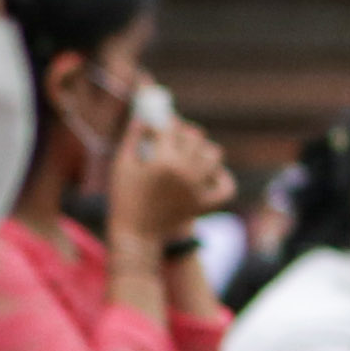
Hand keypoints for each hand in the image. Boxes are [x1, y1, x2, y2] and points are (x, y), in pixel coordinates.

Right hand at [110, 111, 233, 246]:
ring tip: (191, 153)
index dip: (165, 123)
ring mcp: (199, 189)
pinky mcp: (205, 204)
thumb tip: (144, 117)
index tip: (159, 125)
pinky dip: (222, 178)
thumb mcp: (122, 164)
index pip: (172, 129)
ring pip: (214, 156)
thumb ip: (133, 137)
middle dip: (184, 133)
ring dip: (204, 150)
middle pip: (196, 137)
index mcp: (163, 160)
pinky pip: (227, 186)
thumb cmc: (124, 196)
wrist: (136, 233)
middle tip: (175, 136)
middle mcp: (186, 172)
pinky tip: (210, 174)